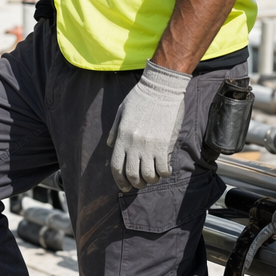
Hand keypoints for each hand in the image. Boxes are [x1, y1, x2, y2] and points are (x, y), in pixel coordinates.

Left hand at [107, 61, 189, 191]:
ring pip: (148, 175)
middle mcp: (134, 144)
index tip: (124, 187)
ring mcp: (149, 146)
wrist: (161, 88)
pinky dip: (164, 174)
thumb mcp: (122, 111)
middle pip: (132, 174)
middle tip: (140, 184)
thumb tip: (110, 144)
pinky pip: (163, 168)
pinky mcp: (164, 145)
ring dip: (150, 180)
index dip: (119, 180)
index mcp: (122, 137)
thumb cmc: (141, 97)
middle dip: (135, 184)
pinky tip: (165, 170)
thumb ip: (115, 130)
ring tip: (153, 177)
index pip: (116, 166)